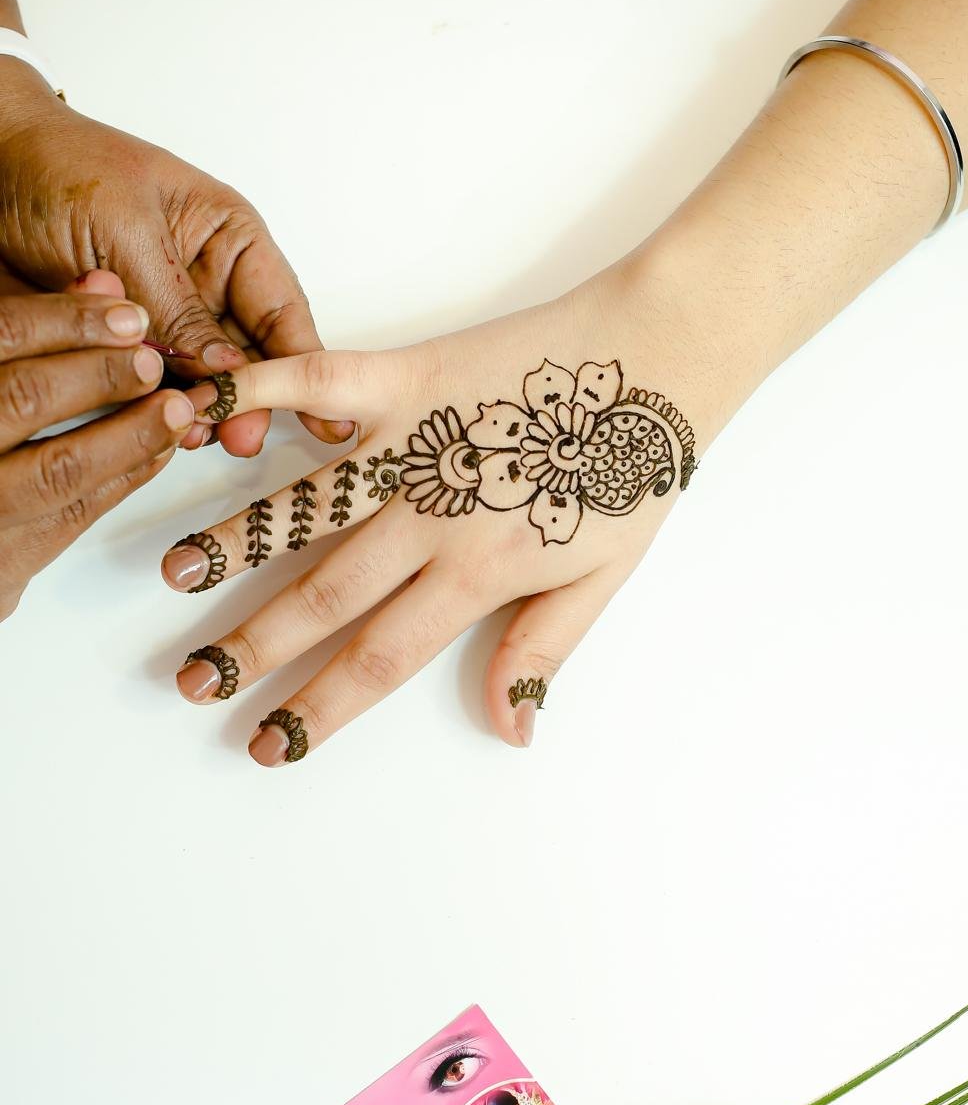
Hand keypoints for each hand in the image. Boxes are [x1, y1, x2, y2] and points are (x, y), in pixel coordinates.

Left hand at [0, 59, 354, 457]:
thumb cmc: (58, 167)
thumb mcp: (127, 230)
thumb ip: (177, 304)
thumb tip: (227, 368)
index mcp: (227, 240)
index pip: (282, 311)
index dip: (306, 364)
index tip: (325, 412)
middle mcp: (204, 284)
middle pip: (250, 357)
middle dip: (250, 399)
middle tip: (242, 434)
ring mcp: (165, 319)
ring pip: (203, 382)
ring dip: (201, 408)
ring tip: (196, 428)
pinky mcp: (124, 347)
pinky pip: (151, 389)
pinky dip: (154, 408)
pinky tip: (156, 418)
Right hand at [0, 267, 197, 622]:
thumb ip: (37, 326)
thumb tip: (107, 282)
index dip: (66, 319)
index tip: (126, 313)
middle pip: (23, 399)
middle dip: (100, 375)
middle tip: (151, 361)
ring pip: (57, 470)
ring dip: (130, 434)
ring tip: (176, 408)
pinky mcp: (4, 568)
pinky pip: (72, 518)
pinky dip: (124, 478)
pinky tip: (158, 449)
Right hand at [160, 273, 704, 761]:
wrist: (658, 360)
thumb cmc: (634, 470)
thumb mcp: (603, 579)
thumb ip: (543, 652)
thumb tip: (508, 731)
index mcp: (478, 575)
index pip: (381, 657)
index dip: (319, 707)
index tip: (269, 743)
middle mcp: (433, 519)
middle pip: (327, 595)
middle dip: (255, 646)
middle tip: (193, 681)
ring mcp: (415, 446)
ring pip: (308, 504)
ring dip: (237, 539)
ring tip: (172, 573)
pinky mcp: (409, 379)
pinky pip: (324, 382)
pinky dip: (266, 388)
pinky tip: (208, 403)